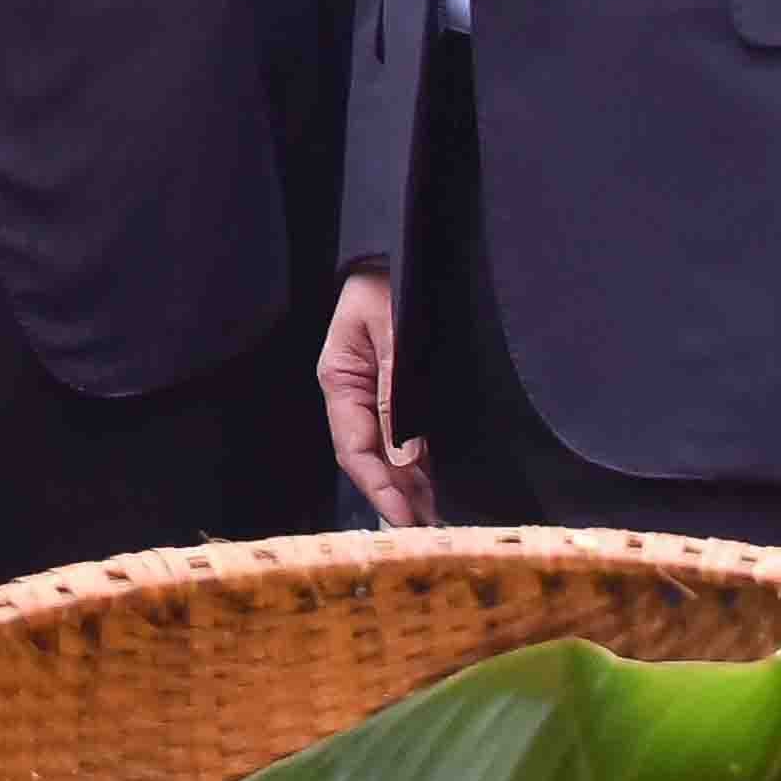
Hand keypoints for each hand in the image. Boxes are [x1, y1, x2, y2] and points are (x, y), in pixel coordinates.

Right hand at [317, 271, 436, 526]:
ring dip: (413, 486)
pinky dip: (424, 464)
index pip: (353, 449)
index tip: (405, 519)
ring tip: (439, 521)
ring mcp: (380, 395)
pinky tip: (440, 487)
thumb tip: (405, 459)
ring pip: (393, 453)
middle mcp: (356, 395)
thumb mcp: (394, 332)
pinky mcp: (404, 391)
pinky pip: (410, 436)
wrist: (406, 247)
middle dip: (399, 497)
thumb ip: (397, 393)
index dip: (378, 489)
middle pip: (374, 459)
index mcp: (340, 380)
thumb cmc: (393, 280)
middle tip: (431, 534)